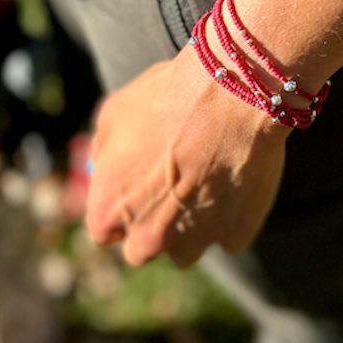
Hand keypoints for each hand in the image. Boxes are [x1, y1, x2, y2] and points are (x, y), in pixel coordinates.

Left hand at [85, 43, 289, 266]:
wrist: (233, 93)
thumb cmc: (170, 96)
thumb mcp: (116, 113)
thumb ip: (105, 151)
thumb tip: (106, 166)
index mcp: (110, 210)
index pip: (105, 228)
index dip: (122, 205)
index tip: (137, 186)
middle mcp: (149, 237)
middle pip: (143, 247)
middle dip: (153, 224)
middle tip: (171, 187)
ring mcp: (196, 240)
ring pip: (187, 249)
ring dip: (192, 226)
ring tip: (206, 181)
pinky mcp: (237, 234)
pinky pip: (230, 234)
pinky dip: (231, 216)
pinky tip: (234, 179)